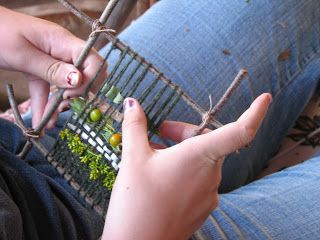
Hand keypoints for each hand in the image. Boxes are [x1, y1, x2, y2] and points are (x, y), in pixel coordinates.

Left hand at [0, 7, 105, 128]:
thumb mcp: (23, 54)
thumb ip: (52, 69)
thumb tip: (79, 81)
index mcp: (63, 42)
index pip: (94, 61)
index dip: (90, 80)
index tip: (71, 93)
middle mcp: (63, 51)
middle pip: (87, 74)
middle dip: (80, 93)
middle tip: (64, 102)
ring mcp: (53, 61)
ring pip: (68, 85)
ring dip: (62, 104)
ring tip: (50, 121)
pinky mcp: (40, 69)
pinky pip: (48, 89)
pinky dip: (45, 106)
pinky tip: (40, 122)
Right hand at [103, 93, 271, 239]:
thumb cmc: (136, 202)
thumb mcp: (132, 158)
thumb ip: (135, 127)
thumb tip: (132, 104)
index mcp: (199, 157)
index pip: (239, 132)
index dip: (255, 113)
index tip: (264, 98)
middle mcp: (211, 176)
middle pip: (207, 142)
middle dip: (183, 133)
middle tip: (158, 132)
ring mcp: (209, 195)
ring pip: (201, 162)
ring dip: (180, 153)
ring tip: (152, 156)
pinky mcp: (202, 208)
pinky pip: (198, 181)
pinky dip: (183, 172)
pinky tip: (160, 177)